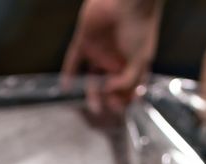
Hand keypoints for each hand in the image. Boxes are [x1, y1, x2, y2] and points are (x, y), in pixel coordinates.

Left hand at [61, 0, 162, 118]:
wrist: (127, 1)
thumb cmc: (139, 28)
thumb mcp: (140, 59)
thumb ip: (127, 81)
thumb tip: (111, 92)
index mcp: (132, 63)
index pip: (128, 87)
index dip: (125, 100)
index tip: (120, 108)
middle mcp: (116, 60)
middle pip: (110, 86)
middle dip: (110, 100)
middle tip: (107, 110)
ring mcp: (100, 52)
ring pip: (92, 78)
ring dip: (92, 93)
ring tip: (92, 106)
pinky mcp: (84, 42)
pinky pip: (73, 61)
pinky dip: (68, 74)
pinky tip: (65, 88)